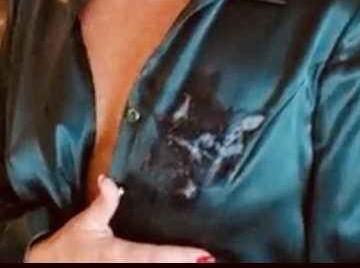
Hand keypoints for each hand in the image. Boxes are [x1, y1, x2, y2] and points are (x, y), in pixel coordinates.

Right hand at [25, 175, 214, 262]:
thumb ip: (103, 204)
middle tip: (212, 261)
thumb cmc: (67, 247)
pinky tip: (182, 267)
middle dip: (184, 265)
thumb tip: (109, 180)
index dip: (180, 255)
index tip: (204, 255)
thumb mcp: (85, 224)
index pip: (154, 255)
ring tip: (202, 264)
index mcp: (117, 254)